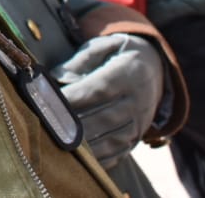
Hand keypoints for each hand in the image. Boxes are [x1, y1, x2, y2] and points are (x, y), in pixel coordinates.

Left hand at [49, 33, 164, 165]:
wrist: (156, 70)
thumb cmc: (119, 55)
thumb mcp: (105, 45)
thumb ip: (81, 60)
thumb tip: (55, 76)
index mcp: (129, 73)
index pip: (99, 89)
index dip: (74, 97)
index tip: (49, 100)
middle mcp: (137, 101)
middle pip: (104, 118)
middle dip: (74, 123)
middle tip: (48, 124)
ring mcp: (139, 124)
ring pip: (110, 139)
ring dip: (84, 144)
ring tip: (57, 142)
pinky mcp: (136, 139)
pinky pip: (117, 154)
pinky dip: (97, 159)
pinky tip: (76, 157)